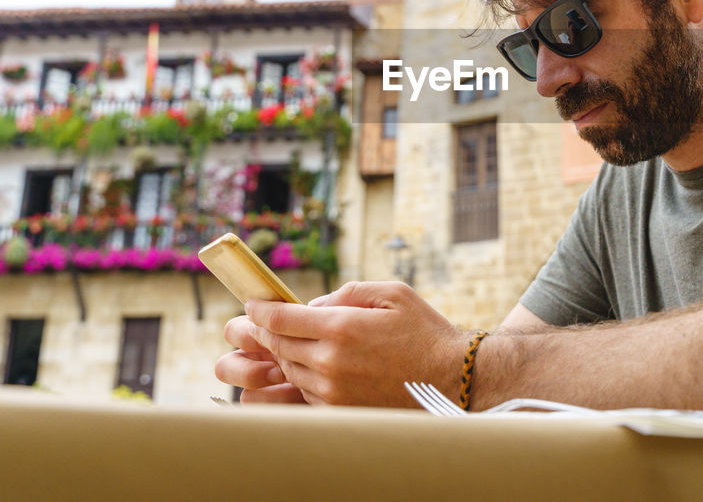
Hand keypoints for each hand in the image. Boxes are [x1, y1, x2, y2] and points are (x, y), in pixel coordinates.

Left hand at [223, 281, 467, 406]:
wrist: (449, 379)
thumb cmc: (424, 332)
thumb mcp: (392, 294)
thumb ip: (349, 292)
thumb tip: (316, 305)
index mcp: (341, 328)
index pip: (281, 319)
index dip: (260, 310)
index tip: (253, 304)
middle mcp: (330, 362)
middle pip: (279, 345)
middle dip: (266, 331)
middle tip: (262, 322)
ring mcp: (333, 390)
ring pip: (290, 369)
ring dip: (285, 354)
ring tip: (291, 340)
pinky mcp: (340, 409)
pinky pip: (306, 390)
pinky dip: (303, 375)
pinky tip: (315, 363)